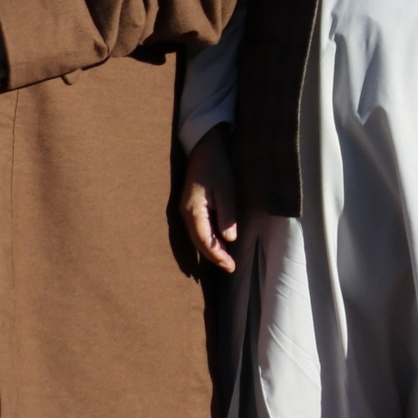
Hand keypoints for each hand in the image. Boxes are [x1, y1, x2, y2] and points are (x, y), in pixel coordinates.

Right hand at [180, 124, 242, 272]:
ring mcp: (187, 211)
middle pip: (199, 243)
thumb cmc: (217, 168)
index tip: (231, 266)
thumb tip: (229, 240)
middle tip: (230, 268)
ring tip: (226, 261)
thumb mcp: (226, 191)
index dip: (217, 256)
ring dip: (211, 250)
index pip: (205, 241)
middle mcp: (186, 214)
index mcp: (193, 211)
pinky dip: (209, 240)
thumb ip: (227, 215)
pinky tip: (219, 244)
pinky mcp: (191, 208)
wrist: (204, 149)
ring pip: (198, 238)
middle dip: (214, 257)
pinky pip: (199, 230)